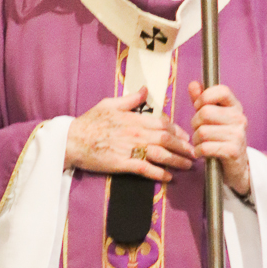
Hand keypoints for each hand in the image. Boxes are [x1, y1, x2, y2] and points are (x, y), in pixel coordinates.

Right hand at [65, 86, 194, 181]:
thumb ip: (130, 99)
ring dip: (176, 160)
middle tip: (194, 152)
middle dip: (183, 146)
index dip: (177, 130)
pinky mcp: (122, 163)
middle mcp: (135, 133)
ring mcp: (130, 148)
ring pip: (160, 154)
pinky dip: (158, 173)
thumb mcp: (110, 104)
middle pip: (166, 139)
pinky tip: (168, 177)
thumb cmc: (89, 121)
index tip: (186, 136)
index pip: (162, 123)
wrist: (72, 139)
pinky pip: (145, 169)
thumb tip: (145, 90)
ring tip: (187, 165)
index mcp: (134, 118)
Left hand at [188, 81, 249, 195]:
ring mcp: (238, 135)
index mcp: (235, 107)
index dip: (205, 97)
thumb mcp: (212, 117)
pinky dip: (198, 151)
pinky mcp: (233, 151)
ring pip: (203, 132)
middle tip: (199, 131)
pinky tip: (202, 152)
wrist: (236, 166)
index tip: (199, 107)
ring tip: (201, 143)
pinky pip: (205, 147)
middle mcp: (239, 119)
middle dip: (195, 123)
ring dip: (196, 140)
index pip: (222, 91)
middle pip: (205, 113)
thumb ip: (202, 101)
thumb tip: (193, 84)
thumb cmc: (220, 138)